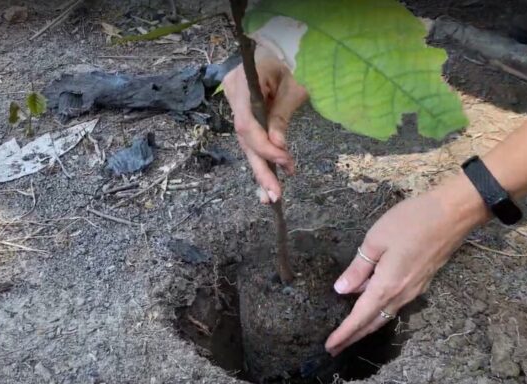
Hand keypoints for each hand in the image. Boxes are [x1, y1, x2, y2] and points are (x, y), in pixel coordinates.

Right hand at [223, 51, 307, 202]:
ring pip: (246, 144)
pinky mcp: (243, 113)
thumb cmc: (292, 60)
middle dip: (260, 168)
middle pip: (244, 139)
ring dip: (261, 170)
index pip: (247, 124)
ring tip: (272, 196)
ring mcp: (235, 104)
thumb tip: (278, 147)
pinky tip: (267, 183)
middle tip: (274, 195)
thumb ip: (282, 116)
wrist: (280, 45)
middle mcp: (232, 95)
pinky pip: (250, 139)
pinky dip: (261, 159)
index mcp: (243, 82)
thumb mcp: (293, 86)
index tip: (285, 161)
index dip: (264, 147)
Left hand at [325, 176, 488, 354]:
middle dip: (353, 337)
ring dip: (367, 327)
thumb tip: (341, 290)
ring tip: (350, 333)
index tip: (329, 347)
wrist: (453, 214)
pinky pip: (396, 304)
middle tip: (335, 348)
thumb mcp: (376, 241)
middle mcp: (402, 294)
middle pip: (373, 323)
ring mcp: (414, 290)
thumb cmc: (411, 222)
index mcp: (387, 286)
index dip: (343, 333)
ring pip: (386, 315)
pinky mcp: (422, 281)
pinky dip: (381, 312)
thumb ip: (358, 268)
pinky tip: (372, 306)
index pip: (360, 317)